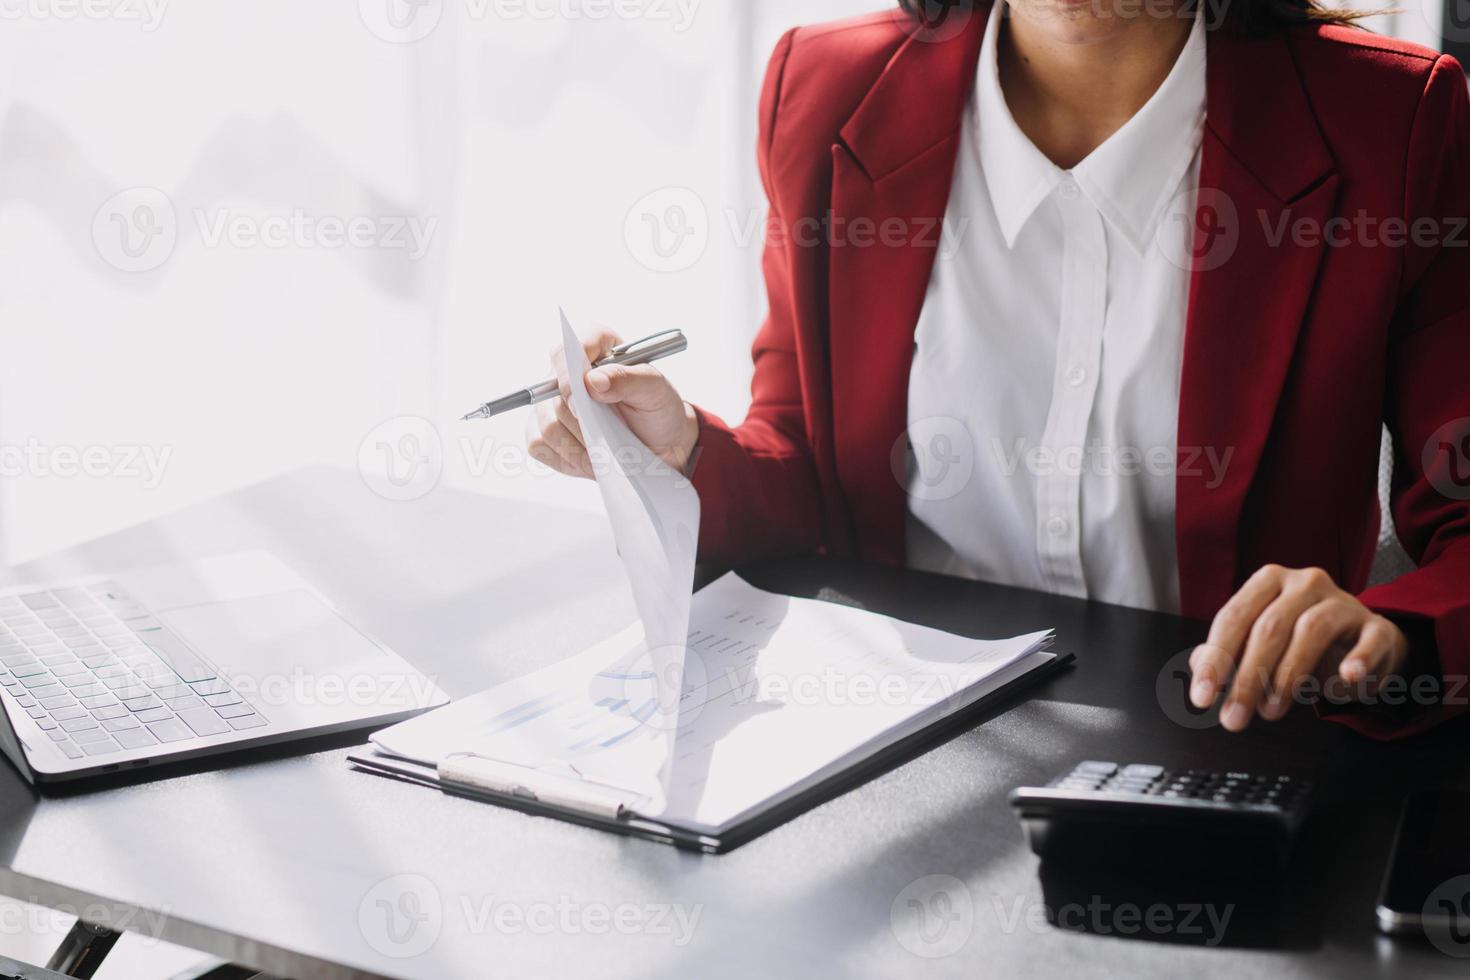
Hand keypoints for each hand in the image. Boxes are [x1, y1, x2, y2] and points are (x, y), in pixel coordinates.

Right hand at [527, 327, 699, 479]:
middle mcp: (568, 372)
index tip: (584, 401)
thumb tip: (593, 380)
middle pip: (553, 396)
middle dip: (584, 423)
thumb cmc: (658, 410)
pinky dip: (568, 459)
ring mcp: (552, 402)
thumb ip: (628, 380)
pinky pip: (540, 446)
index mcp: (595, 346)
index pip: (565, 350)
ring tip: (606, 449)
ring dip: (579, 446)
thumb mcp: (656, 391)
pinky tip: (591, 457)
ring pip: (547, 426)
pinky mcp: (545, 430)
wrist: (660, 444)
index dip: (569, 376)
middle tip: (611, 432)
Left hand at [1187, 564, 1408, 731]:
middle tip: (1235, 717)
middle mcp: (1304, 583)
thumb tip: (1198, 666)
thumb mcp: (1261, 644)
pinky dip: (1357, 659)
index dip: (1215, 659)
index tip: (1202, 699)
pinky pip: (1369, 640)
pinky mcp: (1377, 626)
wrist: (1364, 643)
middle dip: (1247, 677)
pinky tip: (1345, 678)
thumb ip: (1228, 652)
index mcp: (1268, 582)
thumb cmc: (1301, 643)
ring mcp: (1343, 601)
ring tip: (1272, 711)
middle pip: (1269, 627)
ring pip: (1311, 631)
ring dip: (1287, 676)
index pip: (1233, 617)